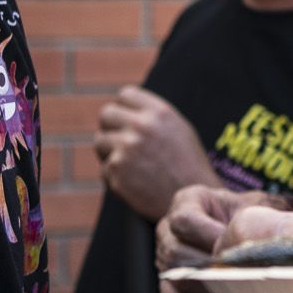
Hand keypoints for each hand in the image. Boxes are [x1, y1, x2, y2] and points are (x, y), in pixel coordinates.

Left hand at [96, 86, 219, 221]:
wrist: (193, 197)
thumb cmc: (188, 165)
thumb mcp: (179, 130)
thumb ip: (152, 117)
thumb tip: (124, 109)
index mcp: (160, 112)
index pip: (126, 94)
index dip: (125, 108)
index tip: (127, 119)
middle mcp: (141, 127)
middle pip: (106, 114)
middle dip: (111, 127)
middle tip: (122, 141)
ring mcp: (126, 149)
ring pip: (100, 141)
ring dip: (110, 151)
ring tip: (132, 164)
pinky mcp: (115, 171)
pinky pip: (104, 168)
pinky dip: (115, 176)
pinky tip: (136, 182)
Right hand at [157, 184, 287, 292]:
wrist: (236, 224)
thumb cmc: (251, 211)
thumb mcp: (262, 203)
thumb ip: (274, 212)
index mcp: (187, 202)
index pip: (184, 219)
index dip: (208, 235)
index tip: (236, 247)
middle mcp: (168, 230)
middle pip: (178, 253)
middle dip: (211, 267)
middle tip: (241, 276)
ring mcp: (164, 258)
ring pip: (176, 278)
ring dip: (206, 287)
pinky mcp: (168, 284)